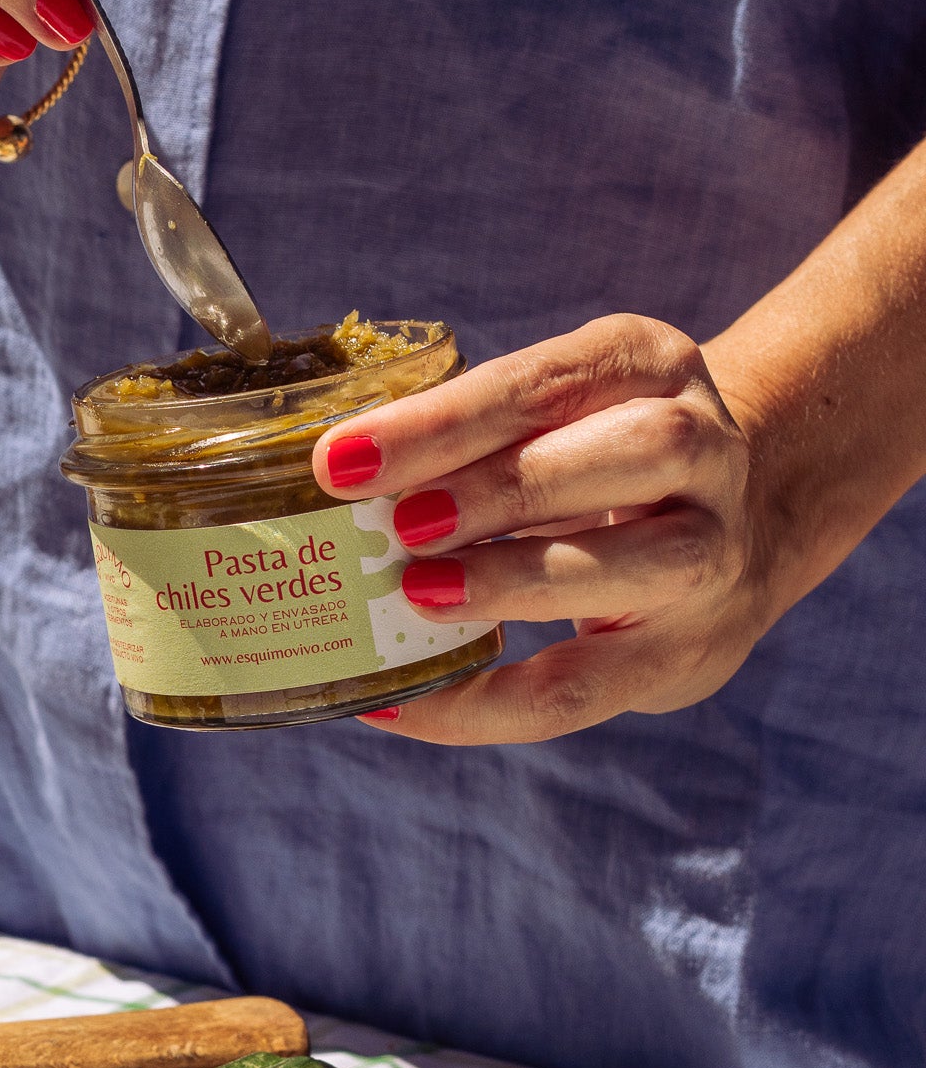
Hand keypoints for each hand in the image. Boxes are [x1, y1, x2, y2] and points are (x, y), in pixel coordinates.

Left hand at [312, 315, 776, 743]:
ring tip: (416, 595)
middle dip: (504, 487)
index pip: (554, 380)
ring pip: (637, 565)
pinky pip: (585, 690)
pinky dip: (486, 704)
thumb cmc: (594, 456)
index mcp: (651, 363)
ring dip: (515, 581)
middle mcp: (706, 447)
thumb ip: (471, 436)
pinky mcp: (687, 652)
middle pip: (633, 453)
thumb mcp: (556, 412)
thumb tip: (333, 481)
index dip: (448, 419)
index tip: (343, 458)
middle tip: (399, 522)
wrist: (735, 528)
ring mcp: (713, 551)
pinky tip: (407, 703)